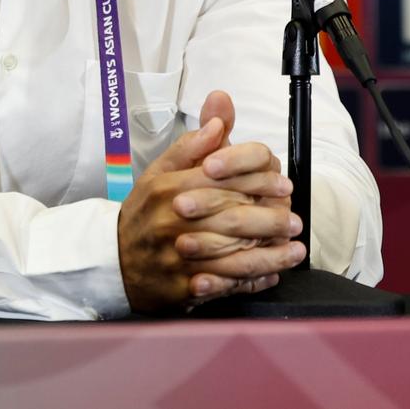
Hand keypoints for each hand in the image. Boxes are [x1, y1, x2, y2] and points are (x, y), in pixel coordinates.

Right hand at [116, 91, 303, 312]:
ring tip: (294, 250)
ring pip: (233, 258)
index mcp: (169, 188)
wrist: (113, 260)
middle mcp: (173, 222)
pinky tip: (271, 275)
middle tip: (295, 219)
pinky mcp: (182, 288)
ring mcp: (178, 258)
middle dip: (272, 220)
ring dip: (270, 255)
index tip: (283, 183)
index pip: (224, 179)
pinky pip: (224, 286)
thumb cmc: (145, 212)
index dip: (259, 180)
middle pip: (233, 219)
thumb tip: (217, 122)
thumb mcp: (159, 171)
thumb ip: (190, 146)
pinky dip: (250, 282)